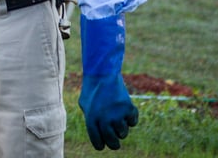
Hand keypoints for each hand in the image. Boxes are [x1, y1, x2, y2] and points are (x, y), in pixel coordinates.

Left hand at [79, 15, 138, 150]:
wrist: (102, 73)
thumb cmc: (91, 89)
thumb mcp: (85, 105)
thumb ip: (91, 120)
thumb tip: (99, 133)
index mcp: (91, 121)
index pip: (99, 144)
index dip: (101, 144)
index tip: (104, 143)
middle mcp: (104, 121)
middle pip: (113, 144)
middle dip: (114, 143)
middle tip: (115, 139)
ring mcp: (117, 115)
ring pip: (123, 133)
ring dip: (121, 127)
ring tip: (116, 117)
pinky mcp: (128, 108)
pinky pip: (133, 122)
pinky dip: (130, 118)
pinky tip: (125, 111)